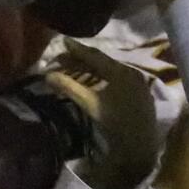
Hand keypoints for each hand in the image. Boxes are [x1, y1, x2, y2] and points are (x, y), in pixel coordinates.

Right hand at [45, 38, 157, 188]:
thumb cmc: (115, 124)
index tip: (63, 41)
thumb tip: (47, 75)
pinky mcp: (140, 93)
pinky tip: (94, 80)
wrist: (140, 148)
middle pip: (103, 62)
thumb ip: (69, 87)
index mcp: (120, 72)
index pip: (95, 56)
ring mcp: (137, 83)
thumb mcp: (89, 104)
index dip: (77, 49)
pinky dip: (103, 77)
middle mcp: (131, 72)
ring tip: (74, 67)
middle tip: (63, 57)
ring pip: (110, 70)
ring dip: (92, 68)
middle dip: (82, 59)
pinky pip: (118, 78)